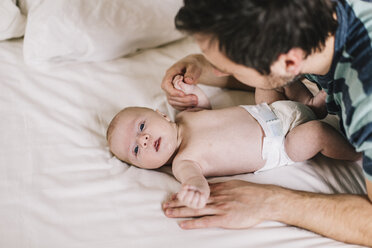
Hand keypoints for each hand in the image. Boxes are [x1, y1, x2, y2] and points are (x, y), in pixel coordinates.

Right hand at [161, 54, 206, 110]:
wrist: (193, 67)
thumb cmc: (193, 65)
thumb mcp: (194, 66)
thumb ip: (191, 72)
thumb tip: (187, 81)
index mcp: (170, 74)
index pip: (165, 85)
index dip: (172, 91)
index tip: (183, 94)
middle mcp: (168, 83)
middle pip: (169, 95)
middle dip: (182, 99)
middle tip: (195, 99)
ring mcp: (171, 90)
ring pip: (172, 101)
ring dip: (183, 104)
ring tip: (196, 102)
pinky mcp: (175, 96)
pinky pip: (176, 104)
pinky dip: (183, 107)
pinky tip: (192, 106)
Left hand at [163, 180, 279, 228]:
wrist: (265, 200)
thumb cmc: (251, 192)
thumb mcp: (234, 184)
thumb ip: (221, 187)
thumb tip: (210, 188)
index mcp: (218, 188)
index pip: (196, 192)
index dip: (183, 194)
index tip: (172, 196)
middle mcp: (216, 197)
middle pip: (193, 200)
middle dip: (177, 203)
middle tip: (164, 206)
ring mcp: (220, 207)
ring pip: (196, 210)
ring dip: (180, 212)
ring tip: (168, 213)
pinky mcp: (225, 218)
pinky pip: (206, 222)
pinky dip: (193, 223)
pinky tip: (183, 225)